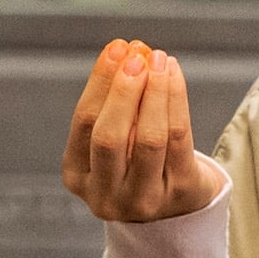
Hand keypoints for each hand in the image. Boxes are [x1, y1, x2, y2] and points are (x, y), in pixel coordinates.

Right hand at [60, 39, 226, 222]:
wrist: (176, 209)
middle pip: (110, 137)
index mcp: (77, 176)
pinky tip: (174, 75)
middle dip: (123, 90)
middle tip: (137, 55)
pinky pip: (179, 140)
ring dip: (155, 92)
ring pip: (150, 138)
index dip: (100, 82)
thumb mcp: (112, 141)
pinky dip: (177, 101)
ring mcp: (144, 200)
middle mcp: (106, 195)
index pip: (84, 123)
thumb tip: (125, 53)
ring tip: (160, 59)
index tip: (116, 48)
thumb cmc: (137, 162)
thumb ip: (112, 106)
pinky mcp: (181, 194)